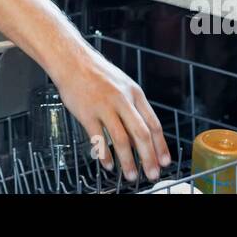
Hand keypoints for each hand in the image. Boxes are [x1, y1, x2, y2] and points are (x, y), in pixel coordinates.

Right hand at [52, 46, 171, 183]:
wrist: (72, 60)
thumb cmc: (97, 73)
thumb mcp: (122, 85)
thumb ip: (133, 108)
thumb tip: (141, 137)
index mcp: (135, 93)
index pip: (153, 124)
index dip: (160, 146)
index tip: (164, 161)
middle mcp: (122, 100)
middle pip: (141, 134)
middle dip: (149, 158)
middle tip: (152, 174)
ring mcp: (104, 106)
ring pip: (121, 139)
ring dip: (128, 162)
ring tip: (131, 175)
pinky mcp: (87, 113)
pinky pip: (99, 139)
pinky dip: (105, 155)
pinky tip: (108, 164)